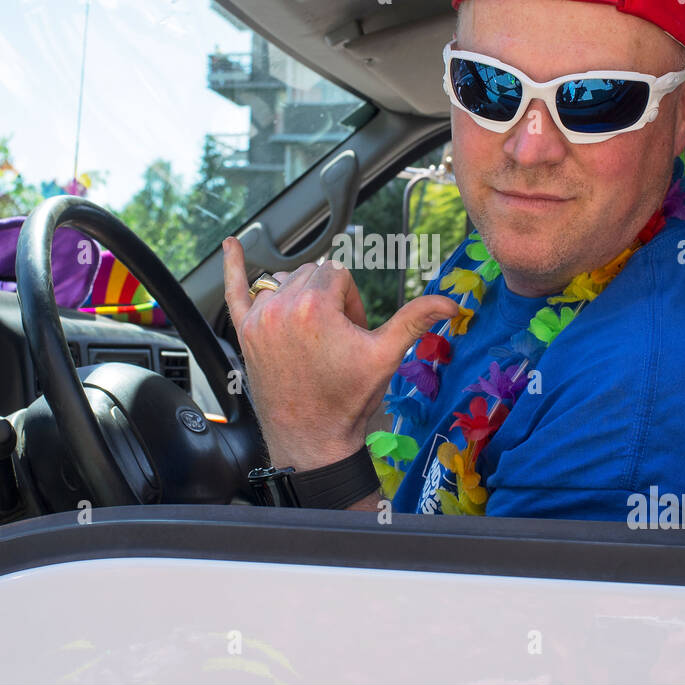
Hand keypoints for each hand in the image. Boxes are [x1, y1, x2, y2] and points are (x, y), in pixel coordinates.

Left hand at [222, 237, 459, 470]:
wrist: (311, 439)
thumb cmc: (348, 399)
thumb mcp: (386, 356)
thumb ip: (416, 320)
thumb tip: (453, 303)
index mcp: (314, 305)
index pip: (339, 272)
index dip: (351, 301)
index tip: (352, 332)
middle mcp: (281, 306)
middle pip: (313, 273)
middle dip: (330, 298)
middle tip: (336, 339)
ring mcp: (258, 319)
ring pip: (286, 281)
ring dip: (302, 296)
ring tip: (313, 335)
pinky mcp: (245, 333)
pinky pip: (235, 290)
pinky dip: (234, 267)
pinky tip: (231, 245)